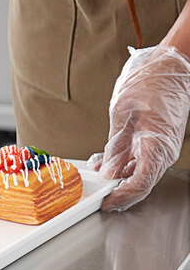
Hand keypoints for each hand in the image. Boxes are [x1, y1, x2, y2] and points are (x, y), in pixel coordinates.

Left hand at [87, 45, 189, 210]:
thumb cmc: (150, 84)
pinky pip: (140, 161)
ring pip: (140, 174)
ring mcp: (161, 148)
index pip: (140, 183)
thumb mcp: (123, 114)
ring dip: (120, 179)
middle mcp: (163, 151)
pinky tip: (107, 165)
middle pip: (141, 183)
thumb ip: (116, 146)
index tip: (106, 202)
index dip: (122, 196)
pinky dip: (124, 166)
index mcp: (157, 146)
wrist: (170, 67)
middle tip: (99, 198)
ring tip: (98, 180)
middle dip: (119, 193)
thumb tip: (108, 173)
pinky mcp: (156, 143)